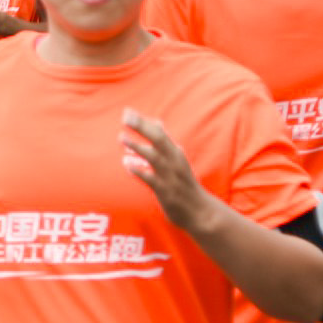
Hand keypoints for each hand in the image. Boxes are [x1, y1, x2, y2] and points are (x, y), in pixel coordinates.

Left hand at [120, 108, 210, 231]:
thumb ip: (164, 143)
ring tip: (122, 138)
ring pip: (154, 157)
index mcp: (175, 153)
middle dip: (142, 127)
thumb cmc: (184, 184)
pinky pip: (151, 179)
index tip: (128, 111)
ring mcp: (170, 176)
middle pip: (158, 140)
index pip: (159, 133)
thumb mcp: (177, 160)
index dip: (144, 122)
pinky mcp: (166, 191)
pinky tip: (127, 165)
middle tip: (125, 116)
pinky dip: (139, 171)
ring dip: (138, 147)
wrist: (200, 211)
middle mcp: (174, 161)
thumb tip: (155, 122)